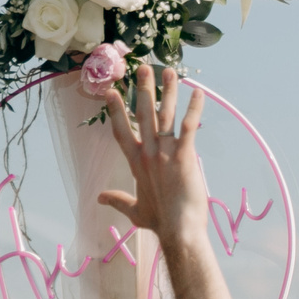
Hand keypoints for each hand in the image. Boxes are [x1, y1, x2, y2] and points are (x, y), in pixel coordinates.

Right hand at [96, 65, 210, 252]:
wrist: (178, 231)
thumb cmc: (160, 222)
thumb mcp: (134, 210)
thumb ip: (117, 201)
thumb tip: (99, 198)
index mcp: (136, 163)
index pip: (121, 131)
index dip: (115, 110)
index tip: (110, 91)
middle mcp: (148, 153)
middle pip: (142, 115)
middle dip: (143, 90)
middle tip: (143, 68)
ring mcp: (165, 153)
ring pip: (165, 115)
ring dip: (168, 92)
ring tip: (170, 72)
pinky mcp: (184, 156)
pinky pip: (190, 126)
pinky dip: (194, 108)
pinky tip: (199, 93)